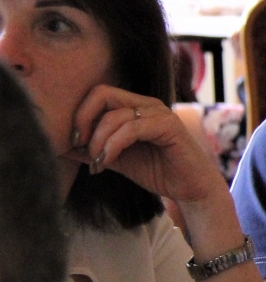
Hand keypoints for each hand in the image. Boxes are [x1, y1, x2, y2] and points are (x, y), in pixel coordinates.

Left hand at [69, 85, 227, 206]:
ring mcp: (159, 113)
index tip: (73, 141)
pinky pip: (131, 129)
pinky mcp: (169, 126)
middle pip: (102, 93)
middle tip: (79, 145)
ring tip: (98, 164)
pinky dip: (112, 147)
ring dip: (98, 142)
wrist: (191, 188)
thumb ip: (91, 150)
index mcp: (135, 107)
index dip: (79, 114)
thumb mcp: (116, 159)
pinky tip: (107, 162)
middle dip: (83, 120)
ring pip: (114, 116)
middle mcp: (147, 104)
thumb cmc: (158, 171)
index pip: (98, 94)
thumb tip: (58, 146)